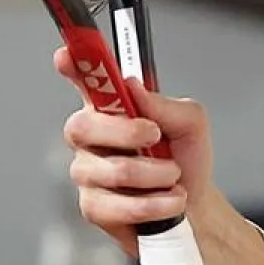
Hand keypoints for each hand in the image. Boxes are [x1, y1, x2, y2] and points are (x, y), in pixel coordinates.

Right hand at [56, 48, 263, 264]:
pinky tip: (168, 202)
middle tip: (156, 137)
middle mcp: (92, 137)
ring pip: (113, 169)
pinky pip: (118, 205)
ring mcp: (88, 172)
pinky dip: (155, 204)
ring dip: (156, 175)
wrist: (197, 210)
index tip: (66, 54)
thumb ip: (164, 104)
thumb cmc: (187, 161)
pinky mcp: (93, 208)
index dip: (72, 66)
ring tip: (173, 177)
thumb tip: (133, 87)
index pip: (83, 80)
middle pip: (83, 126)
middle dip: (127, 132)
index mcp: (111, 108)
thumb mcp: (191, 123)